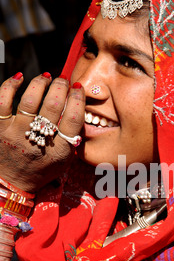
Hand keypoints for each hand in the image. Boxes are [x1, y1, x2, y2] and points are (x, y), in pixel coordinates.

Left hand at [0, 72, 84, 192]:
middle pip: (53, 105)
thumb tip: (78, 108)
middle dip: (61, 86)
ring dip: (40, 83)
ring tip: (46, 78)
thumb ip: (73, 138)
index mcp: (59, 151)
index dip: (77, 98)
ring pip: (29, 100)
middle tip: (64, 80)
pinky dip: (10, 85)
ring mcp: (16, 133)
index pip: (73, 118)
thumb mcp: (65, 160)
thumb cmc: (42, 169)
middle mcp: (38, 141)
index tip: (78, 88)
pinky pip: (2, 100)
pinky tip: (20, 78)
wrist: (13, 183)